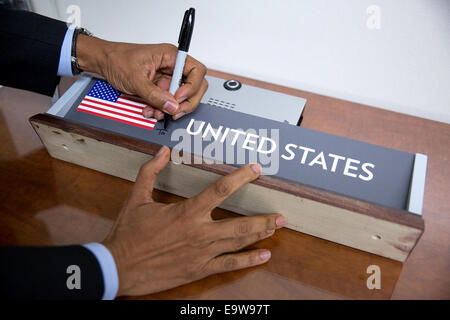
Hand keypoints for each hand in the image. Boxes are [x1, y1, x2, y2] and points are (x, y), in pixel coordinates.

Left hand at [76, 35, 207, 119]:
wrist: (104, 63)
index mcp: (171, 56)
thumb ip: (154, 94)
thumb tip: (171, 106)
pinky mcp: (161, 88)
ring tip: (157, 113)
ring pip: (182, 97)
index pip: (197, 71)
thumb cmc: (118, 60)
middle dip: (187, 102)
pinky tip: (151, 110)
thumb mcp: (136, 78)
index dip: (192, 87)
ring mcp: (168, 78)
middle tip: (176, 111)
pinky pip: (168, 101)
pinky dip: (162, 109)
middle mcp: (173, 66)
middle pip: (195, 86)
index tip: (179, 97)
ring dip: (172, 108)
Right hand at [102, 146, 285, 296]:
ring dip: (260, 235)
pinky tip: (264, 256)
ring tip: (277, 228)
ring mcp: (202, 254)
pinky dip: (248, 261)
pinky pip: (229, 265)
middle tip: (281, 214)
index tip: (256, 170)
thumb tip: (162, 151)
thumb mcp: (137, 198)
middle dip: (263, 218)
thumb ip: (151, 172)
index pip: (220, 190)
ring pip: (239, 243)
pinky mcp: (199, 270)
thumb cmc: (128, 234)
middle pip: (240, 224)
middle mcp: (199, 233)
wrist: (118, 267)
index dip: (241, 178)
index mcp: (186, 213)